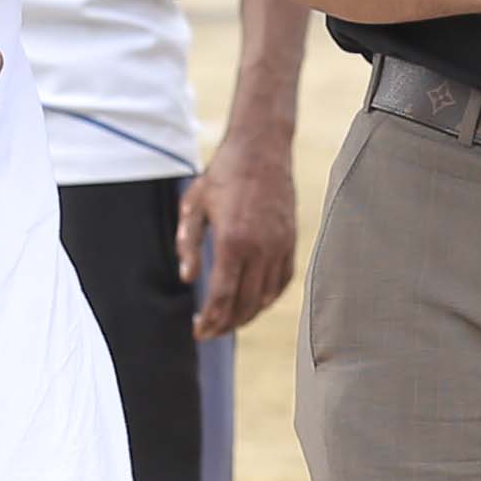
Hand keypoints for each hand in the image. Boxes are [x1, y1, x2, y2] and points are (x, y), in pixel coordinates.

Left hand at [182, 123, 298, 337]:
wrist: (262, 148)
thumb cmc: (223, 174)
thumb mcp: (194, 205)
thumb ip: (188, 244)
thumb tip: (188, 278)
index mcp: (233, 241)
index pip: (222, 297)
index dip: (210, 320)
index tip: (198, 331)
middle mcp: (260, 248)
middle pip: (245, 304)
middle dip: (226, 325)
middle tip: (210, 332)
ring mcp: (280, 246)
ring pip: (266, 297)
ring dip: (247, 315)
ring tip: (229, 321)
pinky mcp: (291, 241)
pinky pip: (283, 281)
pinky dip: (268, 298)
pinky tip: (254, 302)